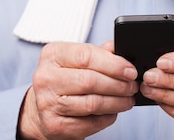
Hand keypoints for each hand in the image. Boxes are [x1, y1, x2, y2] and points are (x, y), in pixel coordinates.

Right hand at [18, 41, 137, 139]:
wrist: (41, 106)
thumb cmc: (64, 78)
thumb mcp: (75, 59)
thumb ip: (98, 53)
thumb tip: (121, 49)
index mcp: (52, 55)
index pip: (86, 56)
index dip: (113, 64)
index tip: (130, 71)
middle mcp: (45, 77)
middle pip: (90, 81)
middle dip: (118, 85)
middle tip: (132, 86)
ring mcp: (48, 103)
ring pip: (92, 103)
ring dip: (117, 102)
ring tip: (127, 99)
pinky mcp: (55, 125)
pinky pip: (90, 123)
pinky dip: (107, 117)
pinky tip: (113, 111)